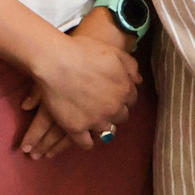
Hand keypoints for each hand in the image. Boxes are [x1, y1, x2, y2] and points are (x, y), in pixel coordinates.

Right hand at [19, 15, 139, 158]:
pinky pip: (86, 143)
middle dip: (113, 110)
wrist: (55, 60)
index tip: (112, 93)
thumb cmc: (82, 51)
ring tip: (92, 119)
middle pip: (121, 116)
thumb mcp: (112, 52)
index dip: (121, 96)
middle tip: (101, 104)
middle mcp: (114, 108)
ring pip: (106, 131)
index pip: (131, 100)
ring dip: (102, 126)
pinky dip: (86, 141)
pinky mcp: (77, 128)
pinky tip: (83, 135)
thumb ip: (129, 65)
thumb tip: (138, 80)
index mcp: (124, 89)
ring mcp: (96, 120)